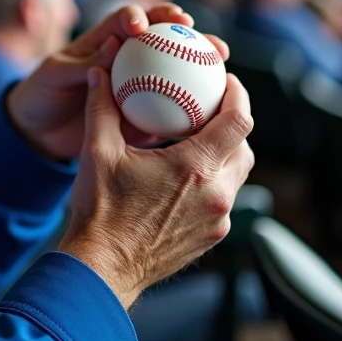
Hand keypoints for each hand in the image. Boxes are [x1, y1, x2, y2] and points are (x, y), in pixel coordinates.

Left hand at [6, 4, 229, 160]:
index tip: (147, 26)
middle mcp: (127, 58)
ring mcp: (139, 85)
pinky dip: (189, 105)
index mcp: (104, 40)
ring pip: (175, 70)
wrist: (38, 131)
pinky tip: (211, 109)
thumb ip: (84, 62)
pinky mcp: (143, 112)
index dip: (142, 16)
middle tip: (204, 38)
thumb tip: (115, 45)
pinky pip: (169, 107)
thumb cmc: (42, 94)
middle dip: (187, 33)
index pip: (127, 20)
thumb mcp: (56, 75)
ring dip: (200, 66)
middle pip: (163, 38)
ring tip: (222, 65)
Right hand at [58, 68, 254, 308]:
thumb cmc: (101, 211)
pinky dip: (211, 183)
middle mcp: (216, 194)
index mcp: (194, 167)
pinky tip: (185, 178)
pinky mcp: (212, 237)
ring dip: (224, 155)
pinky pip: (222, 201)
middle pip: (244, 147)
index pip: (239, 122)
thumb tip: (98, 74)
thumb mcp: (97, 151)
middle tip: (213, 107)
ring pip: (236, 176)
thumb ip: (101, 107)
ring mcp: (218, 219)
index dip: (239, 95)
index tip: (228, 81)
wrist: (104, 266)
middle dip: (233, 124)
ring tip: (199, 141)